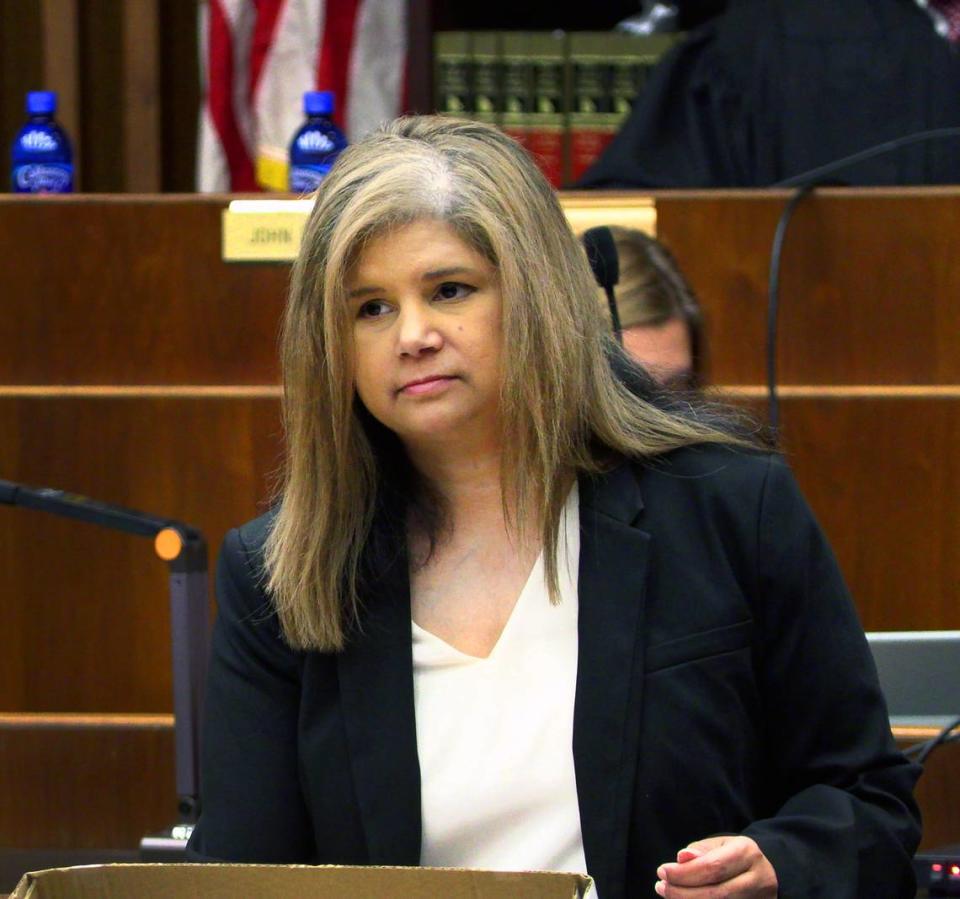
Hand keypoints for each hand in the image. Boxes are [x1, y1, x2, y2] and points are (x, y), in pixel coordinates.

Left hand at [654, 835, 777, 897]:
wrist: (766, 872)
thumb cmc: (735, 856)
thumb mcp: (720, 845)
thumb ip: (700, 851)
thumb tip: (681, 858)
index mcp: (747, 853)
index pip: (713, 867)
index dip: (685, 873)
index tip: (662, 872)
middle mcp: (758, 879)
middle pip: (717, 894)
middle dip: (683, 893)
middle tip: (661, 887)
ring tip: (669, 894)